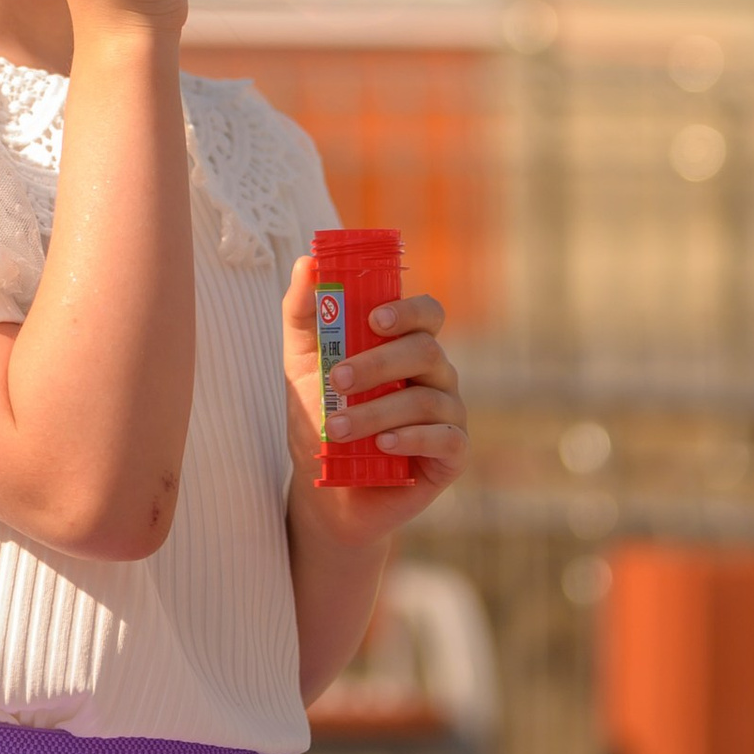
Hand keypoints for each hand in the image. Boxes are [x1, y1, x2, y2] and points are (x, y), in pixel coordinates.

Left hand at [281, 254, 468, 543]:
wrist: (325, 492)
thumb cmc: (319, 420)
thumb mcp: (301, 365)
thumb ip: (304, 313)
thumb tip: (307, 262)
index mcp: (406, 346)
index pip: (426, 313)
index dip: (407, 310)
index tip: (373, 319)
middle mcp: (435, 375)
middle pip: (426, 351)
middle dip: (380, 364)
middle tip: (337, 380)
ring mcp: (448, 414)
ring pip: (427, 399)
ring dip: (377, 412)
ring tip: (337, 429)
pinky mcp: (452, 456)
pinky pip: (445, 439)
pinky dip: (411, 439)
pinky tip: (381, 446)